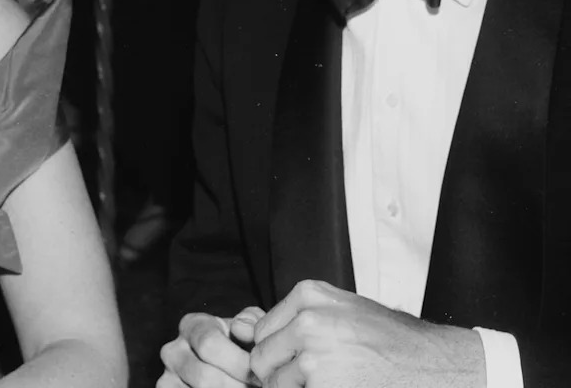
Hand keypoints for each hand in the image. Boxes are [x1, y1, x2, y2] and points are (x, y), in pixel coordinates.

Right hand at [158, 308, 264, 386]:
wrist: (224, 366)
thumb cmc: (238, 346)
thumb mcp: (245, 329)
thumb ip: (250, 322)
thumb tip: (240, 328)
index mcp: (191, 326)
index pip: (210, 344)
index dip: (238, 363)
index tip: (259, 375)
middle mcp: (173, 350)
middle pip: (205, 377)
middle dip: (237, 386)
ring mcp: (167, 377)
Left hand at [249, 280, 484, 386]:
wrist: (432, 366)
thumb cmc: (390, 340)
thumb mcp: (342, 308)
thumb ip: (296, 315)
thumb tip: (240, 326)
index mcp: (308, 296)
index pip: (262, 330)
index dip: (277, 351)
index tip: (295, 361)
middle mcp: (307, 322)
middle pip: (261, 359)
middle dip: (277, 375)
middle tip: (309, 380)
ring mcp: (314, 357)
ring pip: (275, 385)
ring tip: (329, 384)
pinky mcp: (323, 387)